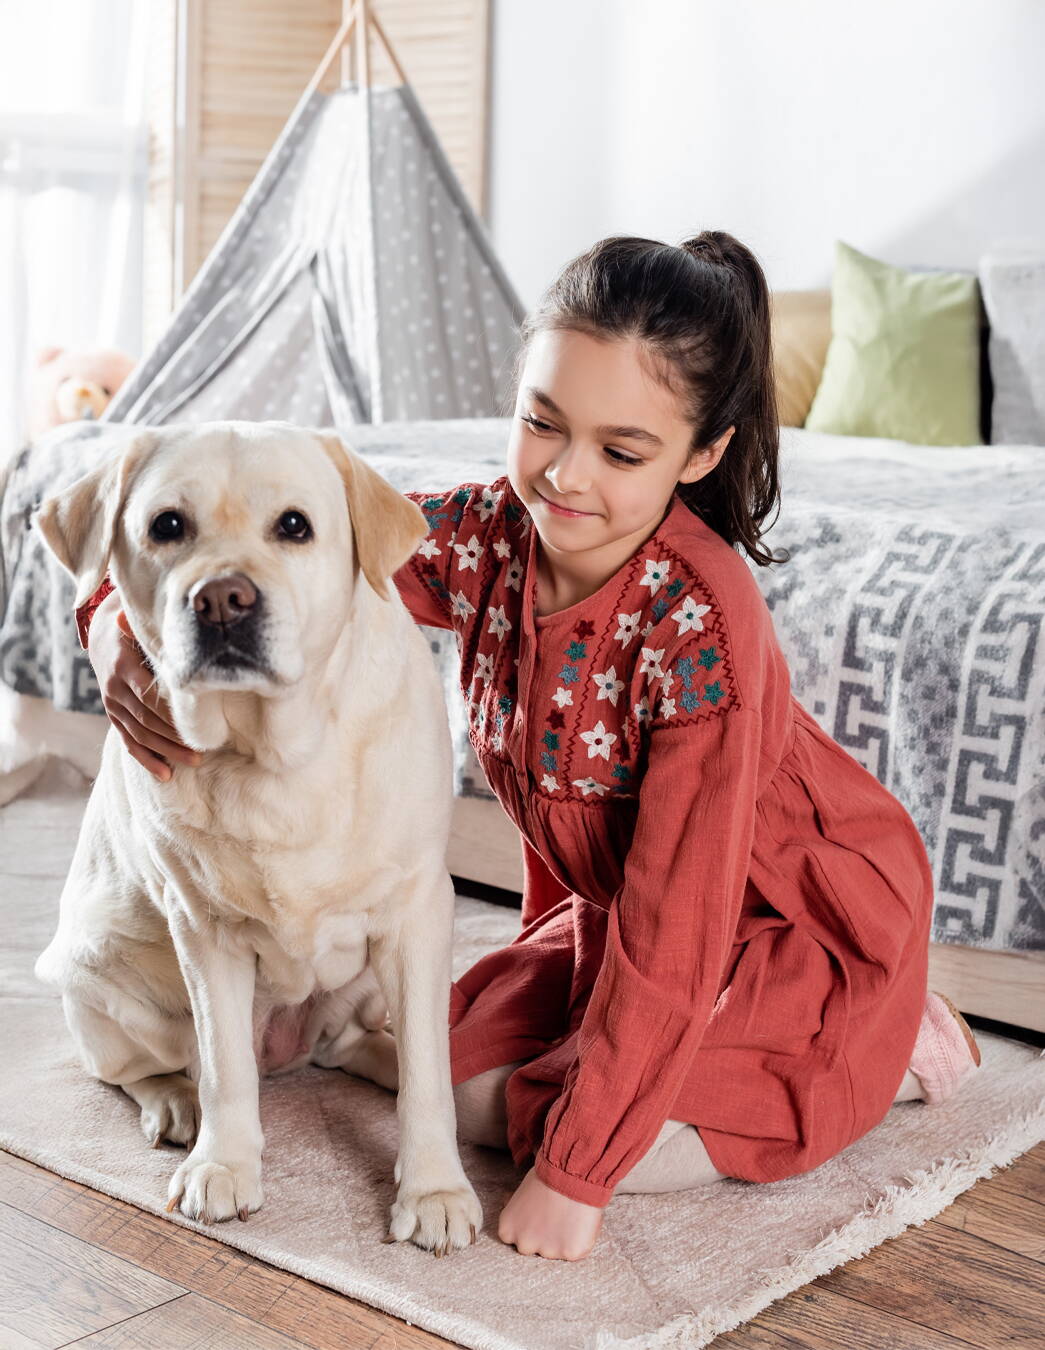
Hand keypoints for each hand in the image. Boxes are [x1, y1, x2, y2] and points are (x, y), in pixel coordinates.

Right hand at [87, 590, 202, 781]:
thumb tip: (188, 627)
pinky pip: (128, 741)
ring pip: (139, 734)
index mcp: (125, 665)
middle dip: (174, 737)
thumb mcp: (144, 626)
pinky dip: (146, 759)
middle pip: (146, 719)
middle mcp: (115, 688)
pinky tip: (165, 774)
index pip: (148, 694)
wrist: (104, 636)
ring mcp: (112, 704)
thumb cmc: (136, 630)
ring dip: (166, 751)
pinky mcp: (114, 715)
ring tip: (194, 761)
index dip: (170, 713)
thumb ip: (160, 634)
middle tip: (203, 750)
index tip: (195, 725)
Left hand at [497, 1165, 603, 1260]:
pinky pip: (576, 1250)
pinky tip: (581, 1219)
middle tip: (556, 1215)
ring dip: (562, 1238)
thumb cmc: (546, 1175)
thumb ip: (518, 1209)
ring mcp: (546, 1251)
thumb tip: (508, 1202)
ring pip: (556, 1250)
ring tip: (570, 1213)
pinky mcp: (569, 1253)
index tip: (539, 1215)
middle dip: (543, 1236)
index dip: (529, 1226)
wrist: (570, 1172)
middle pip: (533, 1247)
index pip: (515, 1237)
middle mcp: (524, 1244)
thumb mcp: (521, 1192)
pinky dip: (581, 1238)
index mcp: (507, 1229)